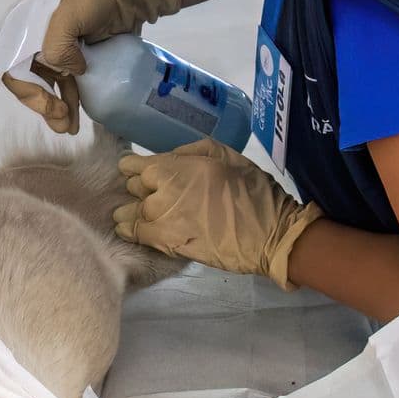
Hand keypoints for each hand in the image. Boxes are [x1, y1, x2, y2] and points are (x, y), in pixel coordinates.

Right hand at [1, 0, 182, 132]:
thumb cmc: (97, 0)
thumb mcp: (69, 17)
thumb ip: (57, 46)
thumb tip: (71, 72)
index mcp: (24, 27)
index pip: (12, 67)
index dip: (27, 91)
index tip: (50, 106)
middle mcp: (34, 40)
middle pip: (28, 81)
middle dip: (43, 105)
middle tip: (61, 120)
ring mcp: (55, 51)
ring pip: (48, 87)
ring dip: (55, 109)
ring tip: (68, 128)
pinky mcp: (75, 59)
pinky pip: (66, 85)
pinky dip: (69, 102)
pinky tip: (76, 116)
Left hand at [115, 139, 321, 288]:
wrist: (267, 233)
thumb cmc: (251, 189)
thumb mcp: (224, 155)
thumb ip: (189, 153)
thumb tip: (167, 159)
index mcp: (174, 168)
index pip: (135, 166)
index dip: (136, 167)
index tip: (140, 171)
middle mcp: (160, 193)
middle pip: (133, 188)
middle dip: (140, 188)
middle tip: (151, 191)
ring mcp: (160, 221)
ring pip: (131, 212)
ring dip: (133, 210)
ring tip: (140, 211)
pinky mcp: (165, 244)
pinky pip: (136, 234)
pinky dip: (131, 230)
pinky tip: (133, 228)